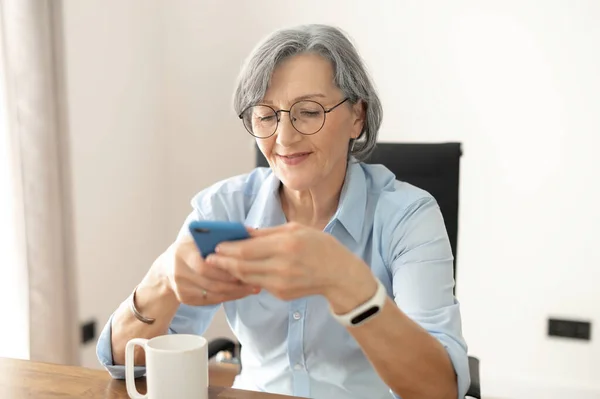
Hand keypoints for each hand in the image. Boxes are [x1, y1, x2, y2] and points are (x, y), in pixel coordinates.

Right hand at [157, 233, 259, 305]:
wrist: (166, 268)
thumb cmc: (190, 249)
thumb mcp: (198, 238)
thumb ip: (218, 236)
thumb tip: (249, 231)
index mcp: (183, 252)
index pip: (204, 264)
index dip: (225, 269)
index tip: (244, 268)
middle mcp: (179, 271)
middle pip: (210, 282)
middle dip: (234, 283)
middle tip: (254, 281)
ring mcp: (181, 287)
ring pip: (213, 293)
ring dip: (235, 292)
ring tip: (252, 288)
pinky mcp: (185, 298)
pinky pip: (211, 300)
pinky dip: (228, 297)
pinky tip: (241, 293)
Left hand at [206, 222, 376, 307]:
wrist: (339, 275)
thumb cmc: (319, 246)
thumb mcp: (296, 230)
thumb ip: (267, 232)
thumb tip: (243, 231)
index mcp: (286, 246)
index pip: (247, 249)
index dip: (228, 248)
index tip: (215, 245)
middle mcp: (282, 266)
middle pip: (242, 266)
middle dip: (223, 262)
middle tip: (210, 258)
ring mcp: (281, 283)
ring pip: (247, 278)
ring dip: (231, 271)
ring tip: (220, 264)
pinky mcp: (282, 294)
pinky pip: (258, 284)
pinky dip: (247, 278)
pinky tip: (239, 271)